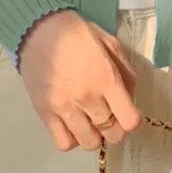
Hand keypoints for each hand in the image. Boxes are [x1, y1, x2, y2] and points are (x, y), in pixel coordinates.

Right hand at [18, 9, 143, 151]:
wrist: (38, 29)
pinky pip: (64, 143)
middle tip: (109, 114)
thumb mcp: (110, 43)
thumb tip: (130, 98)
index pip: (130, 121)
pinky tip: (72, 123)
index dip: (133, 120)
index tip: (128, 112)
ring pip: (89, 143)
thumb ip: (125, 72)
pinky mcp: (45, 113)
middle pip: (112, 135)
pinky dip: (72, 138)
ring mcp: (64, 108)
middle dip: (115, 127)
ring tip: (89, 119)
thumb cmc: (77, 33)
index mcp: (106, 79)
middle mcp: (87, 98)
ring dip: (94, 134)